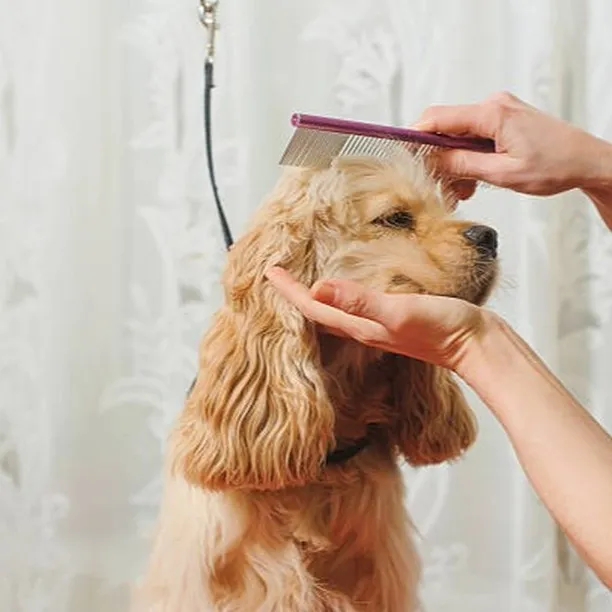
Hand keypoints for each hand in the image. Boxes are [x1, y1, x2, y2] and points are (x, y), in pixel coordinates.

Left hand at [265, 267, 487, 370]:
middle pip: (318, 312)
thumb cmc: (443, 329)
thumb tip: (319, 287)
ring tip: (301, 282)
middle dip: (294, 295)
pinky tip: (346, 290)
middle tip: (277, 277)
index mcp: (359, 326)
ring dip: (315, 297)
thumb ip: (360, 301)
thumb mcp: (399, 312)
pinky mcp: (394, 320)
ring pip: (335, 311)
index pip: (313, 306)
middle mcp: (363, 328)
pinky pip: (356, 308)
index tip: (269, 271)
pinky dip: (342, 296)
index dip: (289, 289)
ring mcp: (378, 326)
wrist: (478, 345)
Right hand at [415, 91, 611, 197]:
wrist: (586, 161)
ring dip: (454, 165)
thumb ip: (464, 165)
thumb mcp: (504, 173)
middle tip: (439, 187)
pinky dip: (468, 160)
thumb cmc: (556, 165)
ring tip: (462, 191)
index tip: (402, 156)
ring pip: (458, 138)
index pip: (438, 118)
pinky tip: (472, 181)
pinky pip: (472, 139)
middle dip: (438, 160)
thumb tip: (433, 161)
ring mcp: (498, 112)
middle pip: (445, 129)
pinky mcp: (502, 121)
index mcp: (492, 113)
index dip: (415, 136)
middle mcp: (493, 106)